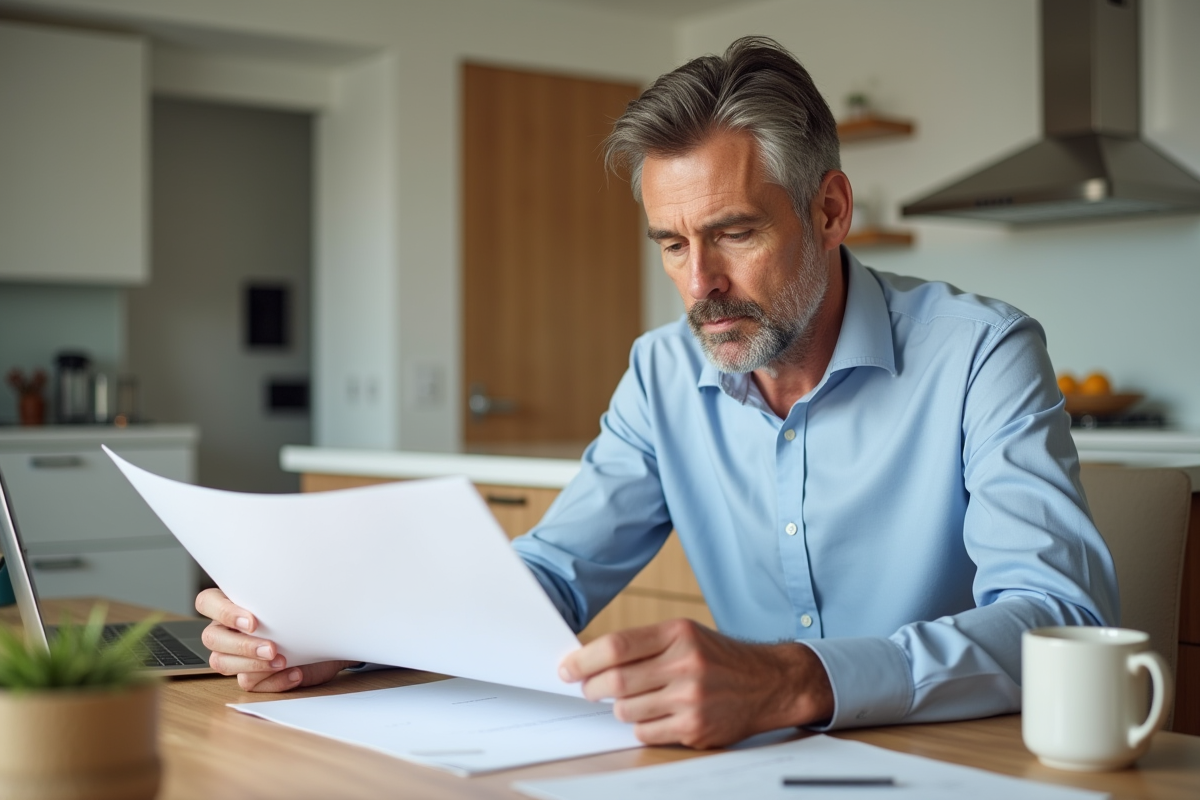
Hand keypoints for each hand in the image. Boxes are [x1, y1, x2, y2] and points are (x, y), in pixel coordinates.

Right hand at [194, 587, 354, 691]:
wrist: (327, 637)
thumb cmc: (306, 611)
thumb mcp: (296, 597)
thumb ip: (282, 592)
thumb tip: (287, 582)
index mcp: (232, 603)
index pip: (207, 602)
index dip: (224, 613)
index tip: (253, 622)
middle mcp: (227, 629)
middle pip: (211, 638)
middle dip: (241, 645)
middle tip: (271, 648)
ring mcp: (235, 654)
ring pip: (222, 663)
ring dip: (252, 664)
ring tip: (282, 661)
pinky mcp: (250, 675)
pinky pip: (248, 682)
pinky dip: (273, 680)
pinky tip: (295, 673)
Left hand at [559, 618, 833, 748]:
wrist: (767, 683)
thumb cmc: (717, 658)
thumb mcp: (685, 635)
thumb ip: (643, 645)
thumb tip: (590, 661)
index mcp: (678, 634)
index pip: (616, 646)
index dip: (583, 659)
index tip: (566, 667)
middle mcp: (685, 664)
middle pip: (615, 681)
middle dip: (591, 688)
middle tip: (588, 689)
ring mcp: (691, 699)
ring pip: (626, 710)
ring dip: (619, 707)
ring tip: (632, 699)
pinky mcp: (695, 728)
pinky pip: (645, 731)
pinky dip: (641, 725)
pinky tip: (654, 714)